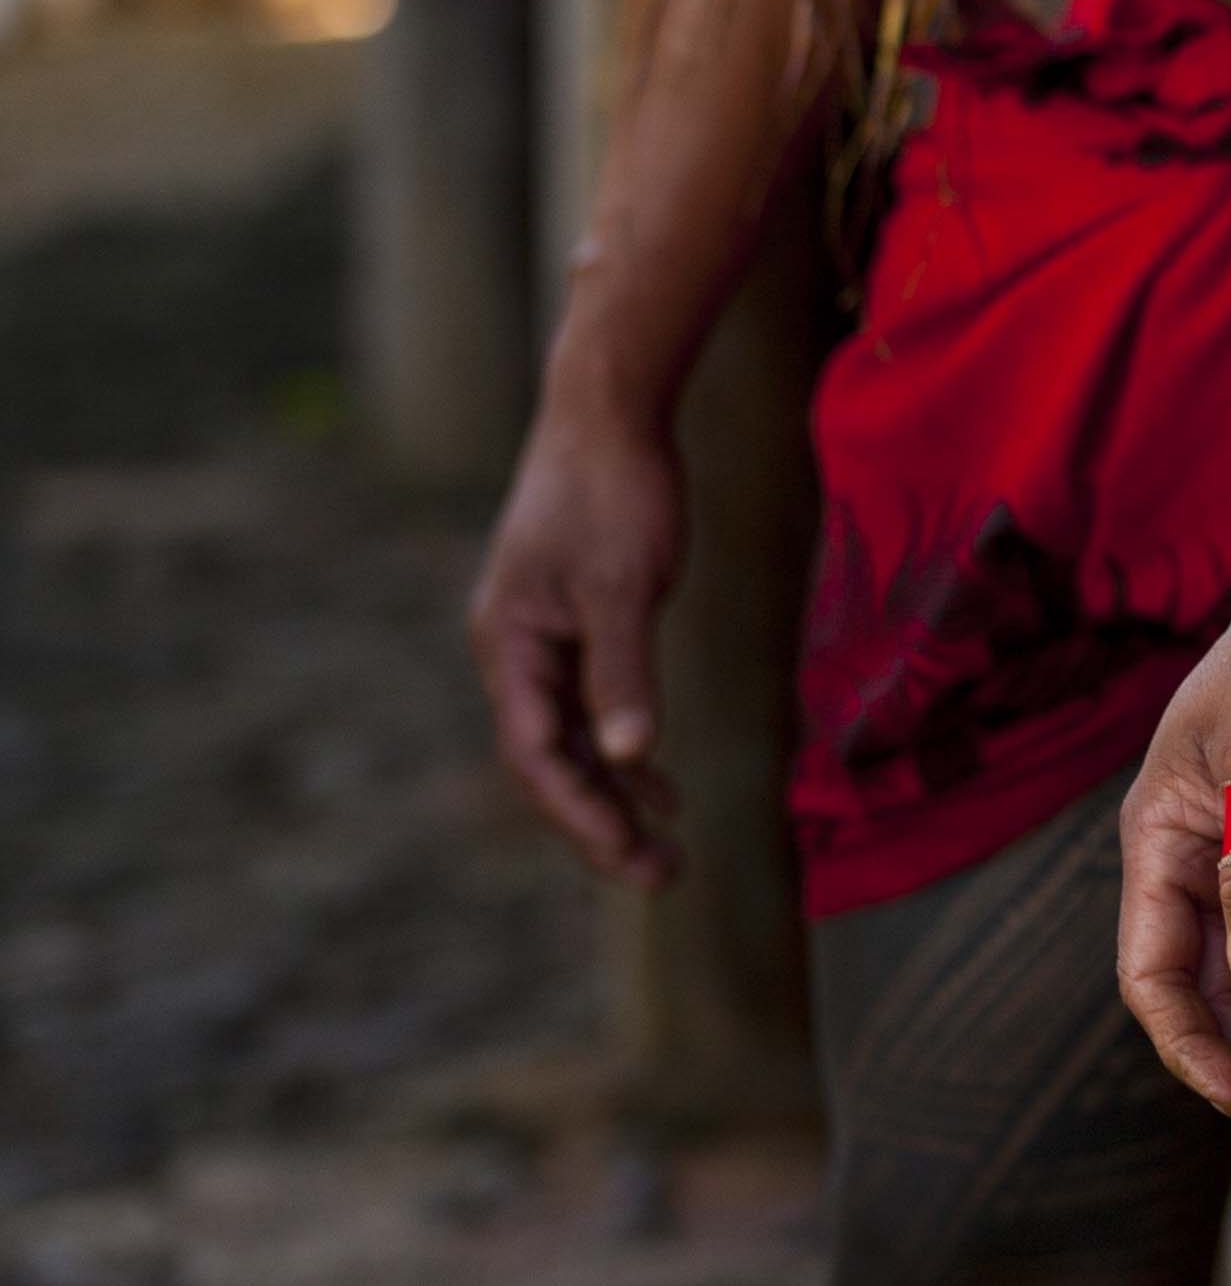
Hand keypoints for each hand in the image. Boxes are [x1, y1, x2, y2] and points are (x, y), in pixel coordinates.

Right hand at [467, 387, 687, 886]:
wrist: (609, 408)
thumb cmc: (613, 489)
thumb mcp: (622, 583)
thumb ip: (623, 670)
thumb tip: (626, 758)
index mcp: (508, 647)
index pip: (536, 757)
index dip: (581, 816)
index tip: (632, 862)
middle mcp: (514, 652)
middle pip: (550, 762)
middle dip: (600, 824)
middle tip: (663, 878)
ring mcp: (541, 639)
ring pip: (570, 740)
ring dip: (613, 795)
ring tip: (666, 851)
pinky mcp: (573, 623)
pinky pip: (589, 707)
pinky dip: (623, 748)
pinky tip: (659, 784)